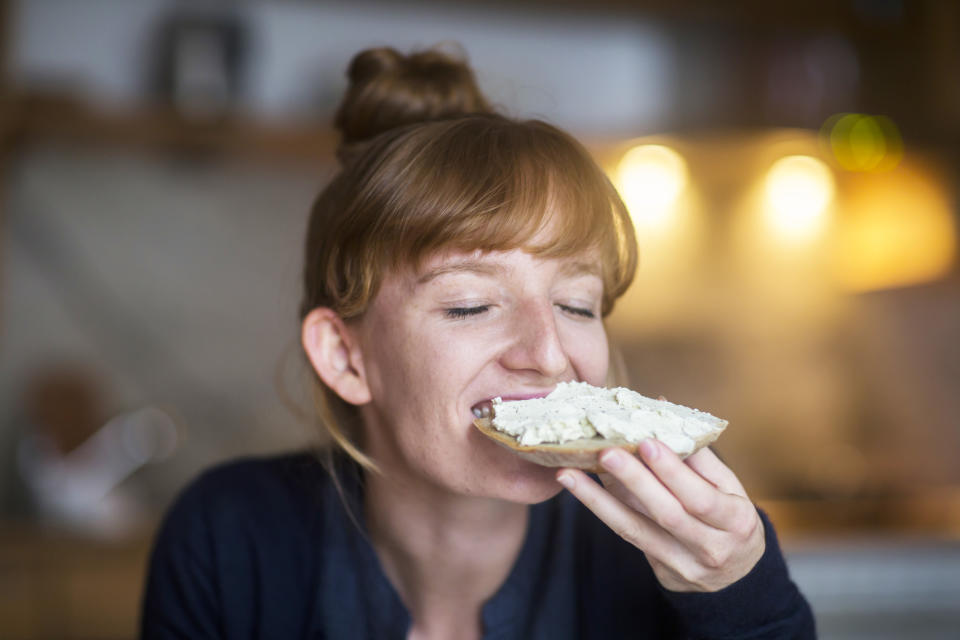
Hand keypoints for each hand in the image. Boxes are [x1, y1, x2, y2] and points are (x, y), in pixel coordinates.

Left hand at [556, 439, 764, 591]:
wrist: (737, 576)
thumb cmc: (730, 517)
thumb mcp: (728, 487)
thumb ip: (696, 454)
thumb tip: (659, 410)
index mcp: (736, 520)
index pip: (701, 497)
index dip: (673, 471)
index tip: (646, 442)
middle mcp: (712, 547)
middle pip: (668, 514)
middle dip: (634, 481)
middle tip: (606, 452)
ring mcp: (684, 564)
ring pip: (637, 530)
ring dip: (599, 500)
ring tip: (570, 473)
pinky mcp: (661, 570)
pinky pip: (628, 535)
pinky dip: (602, 509)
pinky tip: (579, 489)